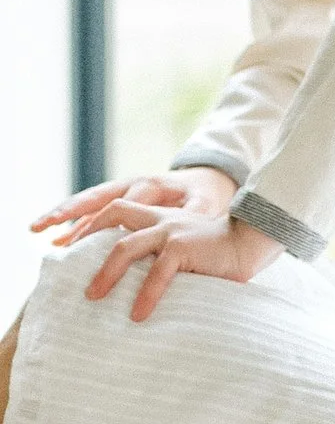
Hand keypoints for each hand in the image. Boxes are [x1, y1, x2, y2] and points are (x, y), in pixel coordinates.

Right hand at [32, 163, 236, 245]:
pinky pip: (92, 210)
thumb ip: (196, 214)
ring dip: (63, 214)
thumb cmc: (207, 196)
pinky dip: (74, 222)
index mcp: (153, 185)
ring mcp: (124, 190)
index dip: (110, 224)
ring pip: (89, 202)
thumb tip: (193, 227)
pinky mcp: (120, 199)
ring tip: (37, 228)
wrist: (207, 181)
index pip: (124, 204)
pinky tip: (56, 238)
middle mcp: (133, 184)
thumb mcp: (207, 203)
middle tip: (46, 227)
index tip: (90, 243)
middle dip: (71, 212)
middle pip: (97, 197)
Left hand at [72, 202, 279, 324]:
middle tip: (72, 268)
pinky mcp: (185, 248)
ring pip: (126, 246)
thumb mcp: (182, 248)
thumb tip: (128, 287)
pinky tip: (138, 315)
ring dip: (106, 272)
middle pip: (113, 217)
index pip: (116, 209)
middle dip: (86, 240)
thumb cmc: (217, 254)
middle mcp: (160, 219)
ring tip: (93, 297)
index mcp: (158, 217)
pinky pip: (158, 272)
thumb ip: (157, 257)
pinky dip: (146, 294)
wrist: (252, 243)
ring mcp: (171, 231)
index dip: (90, 224)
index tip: (69, 245)